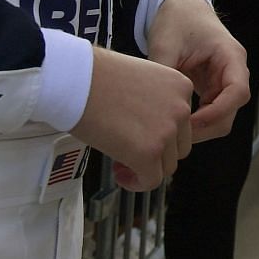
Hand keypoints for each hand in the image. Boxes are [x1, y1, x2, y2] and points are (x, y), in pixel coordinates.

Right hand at [71, 47, 194, 190]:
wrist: (76, 79)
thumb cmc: (97, 76)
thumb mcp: (141, 80)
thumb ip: (155, 103)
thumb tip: (150, 129)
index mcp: (181, 86)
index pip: (182, 122)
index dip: (160, 134)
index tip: (139, 135)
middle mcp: (181, 108)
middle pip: (178, 146)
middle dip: (156, 153)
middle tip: (130, 152)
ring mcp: (167, 131)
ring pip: (166, 166)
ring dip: (146, 168)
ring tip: (121, 162)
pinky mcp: (148, 152)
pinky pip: (150, 180)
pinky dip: (136, 183)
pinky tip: (119, 173)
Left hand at [145, 0, 250, 142]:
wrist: (179, 7)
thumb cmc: (177, 20)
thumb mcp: (166, 45)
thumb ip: (165, 75)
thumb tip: (156, 108)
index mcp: (230, 56)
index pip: (237, 92)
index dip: (217, 112)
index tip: (191, 123)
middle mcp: (233, 71)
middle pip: (231, 110)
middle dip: (206, 127)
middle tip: (176, 135)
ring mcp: (224, 80)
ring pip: (221, 116)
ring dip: (200, 128)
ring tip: (172, 133)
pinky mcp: (212, 87)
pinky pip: (210, 112)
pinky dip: (195, 122)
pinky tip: (174, 124)